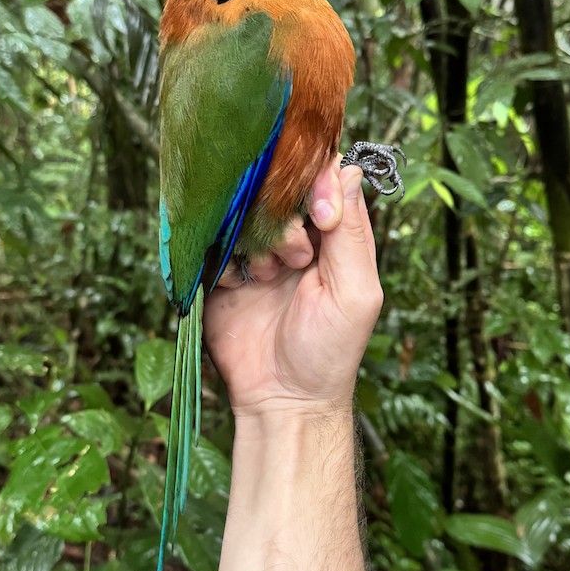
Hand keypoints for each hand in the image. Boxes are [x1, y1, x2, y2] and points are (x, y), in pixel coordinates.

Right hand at [204, 160, 382, 417]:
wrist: (281, 400)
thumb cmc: (330, 352)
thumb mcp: (356, 292)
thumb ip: (352, 232)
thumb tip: (349, 170)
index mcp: (334, 240)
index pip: (324, 183)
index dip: (316, 185)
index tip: (315, 213)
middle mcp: (295, 241)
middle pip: (278, 194)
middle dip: (283, 222)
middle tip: (293, 260)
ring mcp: (256, 257)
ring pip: (243, 215)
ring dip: (254, 241)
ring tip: (266, 277)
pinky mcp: (222, 275)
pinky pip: (213, 244)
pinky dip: (225, 260)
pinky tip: (239, 285)